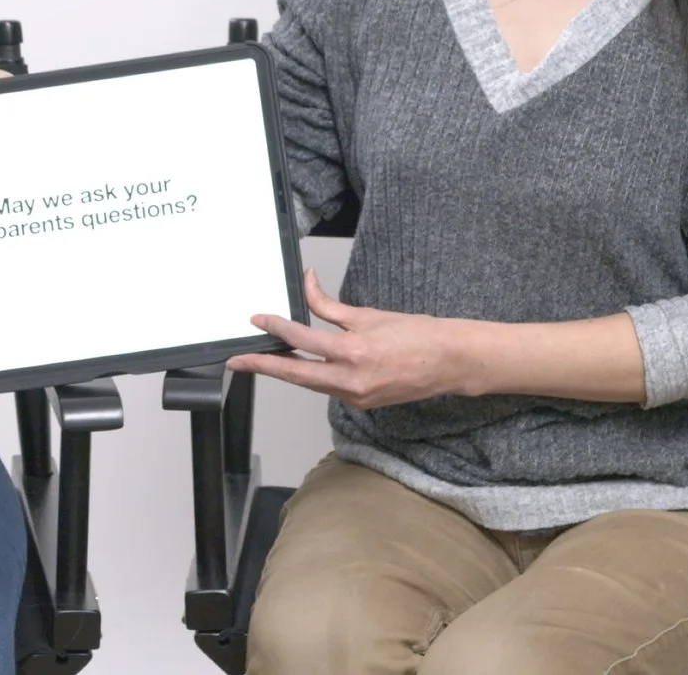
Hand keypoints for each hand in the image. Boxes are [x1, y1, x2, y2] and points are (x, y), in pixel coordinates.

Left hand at [226, 269, 471, 409]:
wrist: (449, 361)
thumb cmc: (416, 334)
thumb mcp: (369, 314)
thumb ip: (331, 307)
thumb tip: (309, 285)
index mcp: (353, 353)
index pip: (302, 340)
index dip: (276, 329)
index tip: (257, 320)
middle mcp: (351, 380)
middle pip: (295, 375)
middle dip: (263, 367)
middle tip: (237, 361)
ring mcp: (356, 396)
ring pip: (310, 384)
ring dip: (287, 372)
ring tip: (264, 360)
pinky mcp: (362, 403)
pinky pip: (328, 389)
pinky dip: (312, 377)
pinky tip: (301, 367)